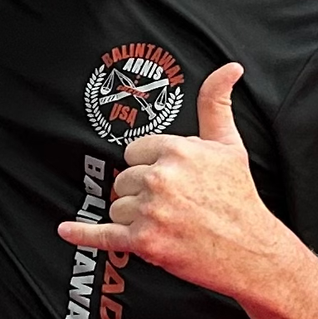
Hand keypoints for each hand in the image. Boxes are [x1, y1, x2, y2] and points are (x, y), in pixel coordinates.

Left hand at [57, 64, 297, 296]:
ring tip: (168, 223)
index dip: (150, 166)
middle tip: (174, 205)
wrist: (251, 250)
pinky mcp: (144, 243)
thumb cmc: (239, 198)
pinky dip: (82, 233)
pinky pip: (102, 235)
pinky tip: (66, 229)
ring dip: (136, 217)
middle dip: (143, 193)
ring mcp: (150, 212)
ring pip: (118, 207)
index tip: (170, 179)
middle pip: (124, 180)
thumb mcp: (229, 145)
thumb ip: (216, 103)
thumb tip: (229, 68)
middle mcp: (160, 178)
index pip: (134, 153)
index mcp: (176, 150)